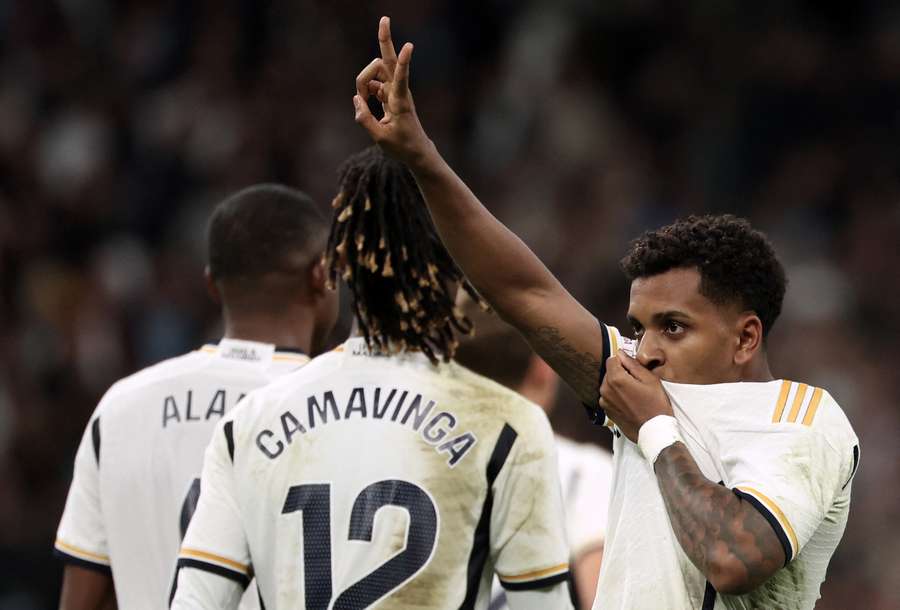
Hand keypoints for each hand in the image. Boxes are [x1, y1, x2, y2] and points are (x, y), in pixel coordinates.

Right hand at [354, 17, 433, 166]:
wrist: (415, 150)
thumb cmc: (401, 146)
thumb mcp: (380, 138)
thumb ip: (364, 119)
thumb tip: (356, 99)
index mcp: (400, 102)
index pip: (401, 78)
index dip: (404, 62)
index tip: (410, 45)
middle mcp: (398, 91)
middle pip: (388, 60)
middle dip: (385, 40)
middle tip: (384, 18)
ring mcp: (393, 90)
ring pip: (374, 71)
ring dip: (363, 80)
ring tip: (361, 101)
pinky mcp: (389, 93)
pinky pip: (371, 83)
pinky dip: (364, 90)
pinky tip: (364, 102)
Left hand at [599, 349, 672, 441]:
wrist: (654, 431)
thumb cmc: (656, 406)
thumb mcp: (650, 380)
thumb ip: (633, 364)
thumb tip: (622, 353)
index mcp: (616, 380)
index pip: (612, 359)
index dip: (623, 361)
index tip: (633, 368)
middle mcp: (606, 390)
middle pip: (609, 371)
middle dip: (621, 373)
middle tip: (637, 383)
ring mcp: (604, 401)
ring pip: (609, 384)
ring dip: (618, 385)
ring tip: (634, 394)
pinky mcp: (606, 410)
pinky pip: (609, 396)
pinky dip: (616, 396)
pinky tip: (630, 402)